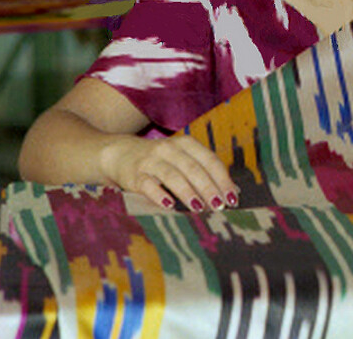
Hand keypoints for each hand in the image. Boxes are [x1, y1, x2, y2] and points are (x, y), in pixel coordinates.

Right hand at [101, 134, 238, 211]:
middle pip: (193, 169)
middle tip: (219, 206)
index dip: (222, 179)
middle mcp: (169, 149)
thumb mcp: (182, 158)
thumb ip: (204, 171)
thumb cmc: (161, 160)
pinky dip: (159, 194)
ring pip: (173, 176)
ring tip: (199, 208)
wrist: (119, 153)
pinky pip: (148, 185)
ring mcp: (151, 161)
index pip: (209, 160)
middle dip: (208, 188)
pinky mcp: (134, 175)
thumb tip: (232, 192)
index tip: (232, 197)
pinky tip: (169, 205)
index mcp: (186, 144)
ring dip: (188, 192)